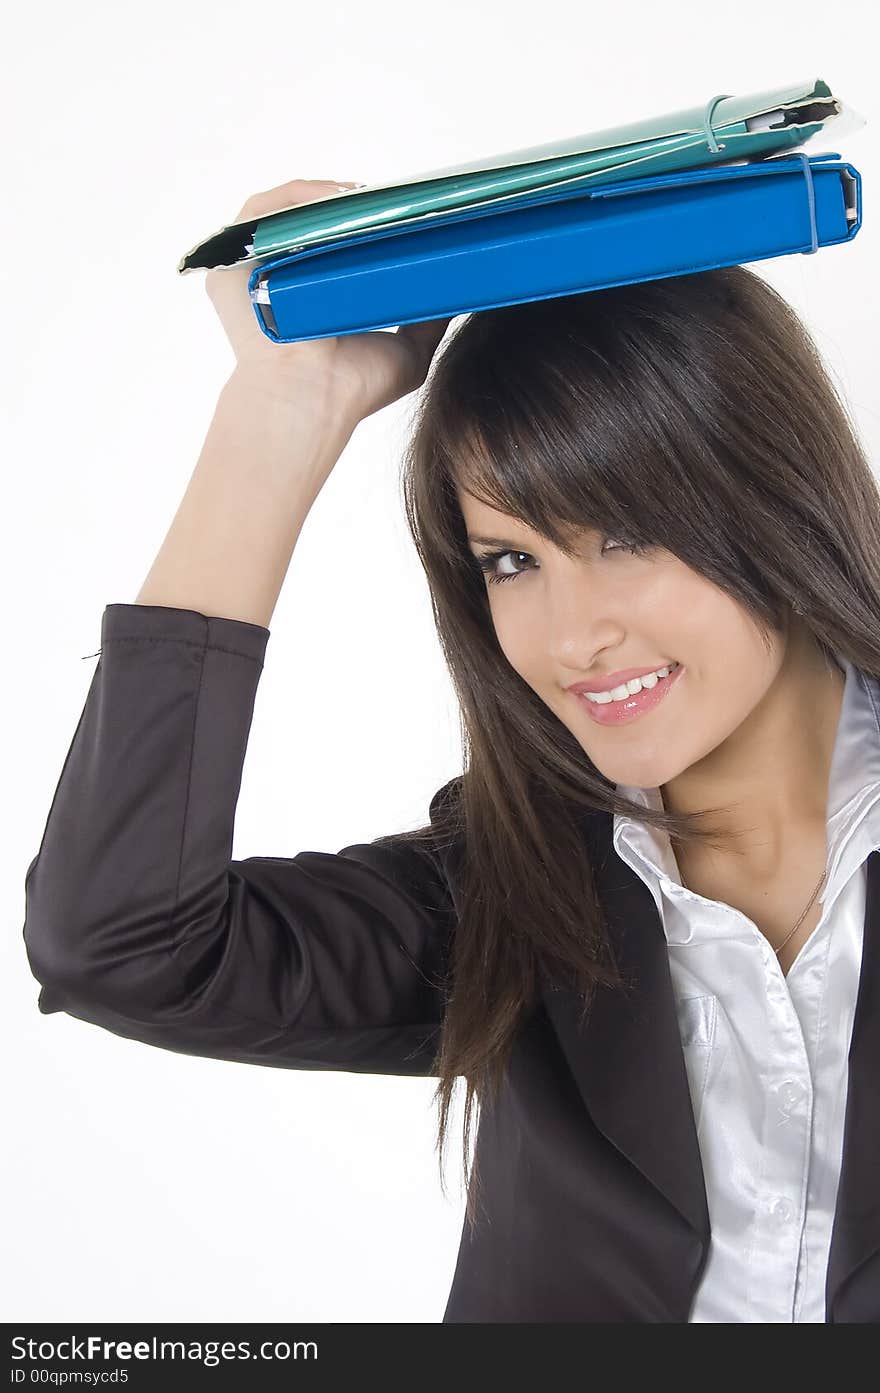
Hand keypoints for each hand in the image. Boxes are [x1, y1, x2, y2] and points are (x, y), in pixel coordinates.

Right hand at [205, 178, 451, 423]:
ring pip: (286, 215)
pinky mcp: (231, 264)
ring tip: (366, 194)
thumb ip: (430, 318)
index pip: (338, 245)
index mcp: (315, 300)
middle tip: (389, 195)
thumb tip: (466, 292)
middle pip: (312, 224)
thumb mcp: (409, 351)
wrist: (312, 397)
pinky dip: (294, 198)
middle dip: (349, 204)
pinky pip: (259, 213)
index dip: (368, 222)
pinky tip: (334, 197)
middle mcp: (281, 283)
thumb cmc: (355, 388)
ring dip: (325, 197)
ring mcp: (253, 272)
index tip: (402, 210)